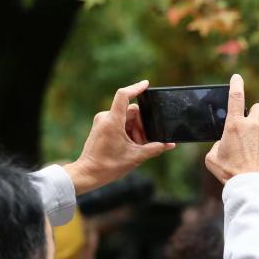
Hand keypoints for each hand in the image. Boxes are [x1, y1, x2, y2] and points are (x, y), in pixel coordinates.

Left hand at [65, 80, 174, 194]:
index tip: (146, 84)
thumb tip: (170, 144)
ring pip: (127, 118)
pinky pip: (120, 123)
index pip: (124, 95)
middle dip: (141, 125)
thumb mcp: (136, 157)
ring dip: (136, 130)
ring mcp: (102, 121)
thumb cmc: (108, 165)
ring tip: (137, 146)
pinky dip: (128, 131)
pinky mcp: (102, 127)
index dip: (136, 87)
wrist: (88, 174)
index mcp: (113, 121)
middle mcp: (106, 117)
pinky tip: (131, 145)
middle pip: (131, 111)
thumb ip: (155, 148)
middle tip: (145, 141)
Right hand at [205, 74, 258, 183]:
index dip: (236, 85)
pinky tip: (257, 159)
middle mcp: (253, 125)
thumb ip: (218, 145)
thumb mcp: (213, 158)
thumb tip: (225, 143)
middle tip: (247, 125)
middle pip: (258, 107)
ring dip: (257, 134)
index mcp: (234, 125)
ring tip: (249, 152)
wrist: (252, 185)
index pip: (236, 97)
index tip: (237, 77)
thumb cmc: (230, 172)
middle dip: (253, 112)